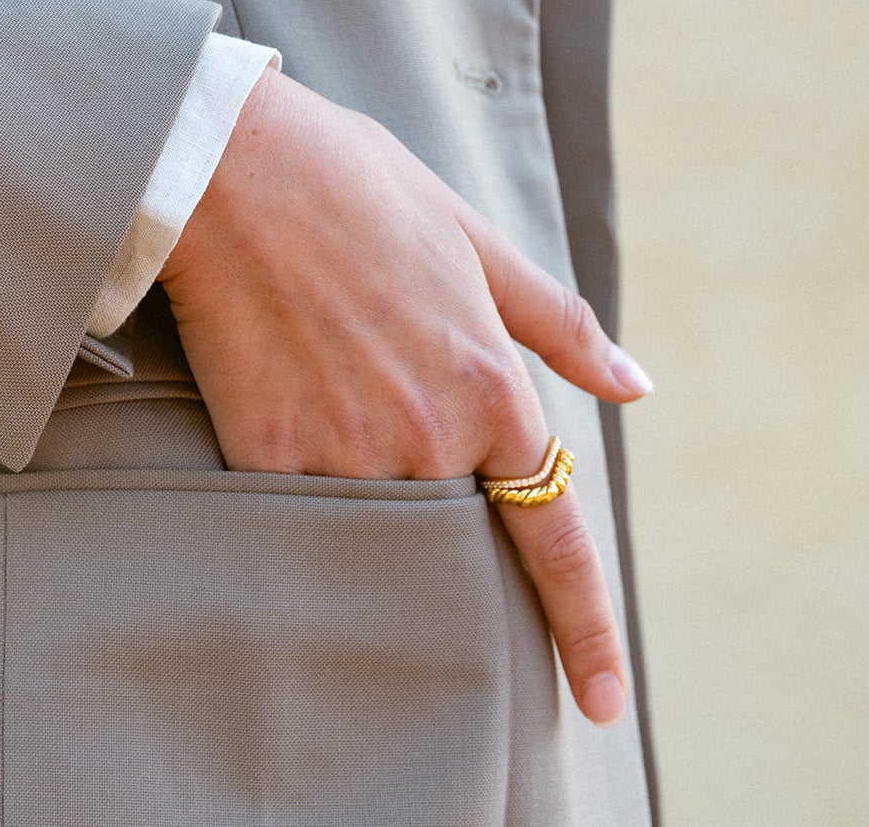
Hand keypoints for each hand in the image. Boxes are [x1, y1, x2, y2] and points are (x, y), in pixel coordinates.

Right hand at [159, 66, 653, 726]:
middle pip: (452, 525)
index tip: (603, 697)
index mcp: (489, 388)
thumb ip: (558, 324)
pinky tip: (281, 393)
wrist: (235, 171)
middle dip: (440, 500)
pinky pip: (299, 506)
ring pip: (376, 519)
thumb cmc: (359, 188)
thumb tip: (633, 384)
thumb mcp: (475, 242)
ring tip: (330, 378)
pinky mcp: (266, 459)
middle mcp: (427, 439)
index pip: (554, 538)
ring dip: (368, 475)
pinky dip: (304, 469)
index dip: (585, 625)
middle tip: (388, 405)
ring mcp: (343, 456)